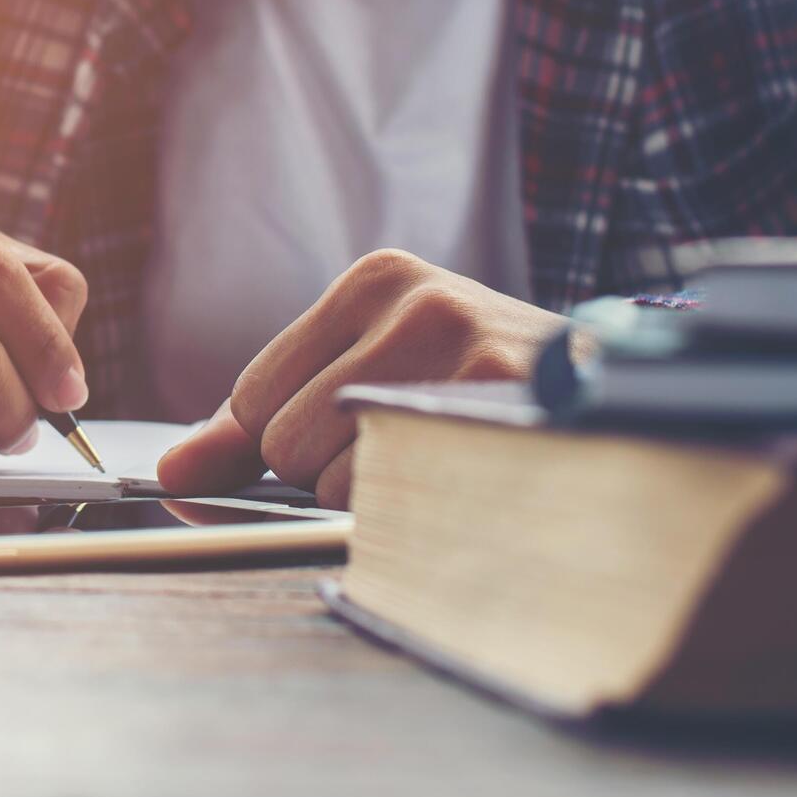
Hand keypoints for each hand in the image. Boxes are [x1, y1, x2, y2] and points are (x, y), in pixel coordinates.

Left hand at [156, 249, 562, 507]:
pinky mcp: (503, 408)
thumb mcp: (376, 376)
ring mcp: (466, 351)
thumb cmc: (482, 400)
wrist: (625, 411)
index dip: (279, 451)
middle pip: (287, 442)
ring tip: (449, 465)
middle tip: (416, 454)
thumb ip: (263, 423)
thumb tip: (171, 472)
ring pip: (341, 479)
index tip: (344, 447)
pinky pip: (403, 499)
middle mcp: (418, 302)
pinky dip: (421, 517)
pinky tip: (468, 484)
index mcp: (378, 280)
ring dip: (383, 501)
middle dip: (332, 477)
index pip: (254, 398)